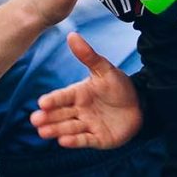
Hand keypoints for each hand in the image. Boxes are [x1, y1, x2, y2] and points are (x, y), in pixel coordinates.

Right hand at [30, 33, 141, 150]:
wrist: (140, 105)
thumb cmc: (119, 86)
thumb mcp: (105, 70)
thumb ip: (88, 55)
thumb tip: (72, 35)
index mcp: (79, 93)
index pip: (63, 96)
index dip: (53, 100)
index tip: (41, 102)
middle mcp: (80, 110)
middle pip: (61, 114)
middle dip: (48, 118)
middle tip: (35, 120)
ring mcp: (88, 125)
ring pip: (69, 128)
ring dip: (56, 130)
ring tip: (43, 132)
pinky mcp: (98, 138)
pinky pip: (85, 140)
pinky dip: (75, 141)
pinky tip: (63, 142)